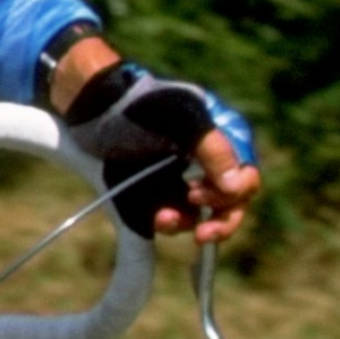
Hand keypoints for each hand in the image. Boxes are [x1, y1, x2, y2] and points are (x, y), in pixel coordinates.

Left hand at [59, 56, 260, 240]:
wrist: (93, 107)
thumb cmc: (140, 104)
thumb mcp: (182, 119)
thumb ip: (213, 150)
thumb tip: (236, 187)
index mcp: (221, 141)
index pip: (245, 177)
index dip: (234, 193)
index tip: (200, 195)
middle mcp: (206, 164)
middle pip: (230, 204)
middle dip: (221, 222)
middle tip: (203, 234)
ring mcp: (181, 179)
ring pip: (202, 216)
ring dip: (189, 223)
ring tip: (163, 219)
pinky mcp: (156, 194)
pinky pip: (174, 218)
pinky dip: (170, 223)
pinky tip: (158, 219)